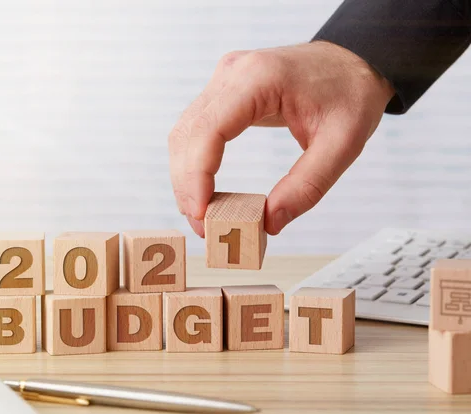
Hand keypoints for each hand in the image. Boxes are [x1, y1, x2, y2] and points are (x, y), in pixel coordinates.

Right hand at [168, 41, 394, 236]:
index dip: (196, 175)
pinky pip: (196, 130)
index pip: (209, 129)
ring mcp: (224, 79)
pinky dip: (194, 163)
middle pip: (188, 134)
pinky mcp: (224, 91)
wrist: (352, 61)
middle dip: (187, 185)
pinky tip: (205, 191)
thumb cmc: (350, 93)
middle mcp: (232, 73)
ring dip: (186, 177)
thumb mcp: (343, 144)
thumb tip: (269, 223)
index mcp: (260, 78)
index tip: (200, 213)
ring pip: (184, 133)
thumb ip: (307, 186)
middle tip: (203, 226)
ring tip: (202, 215)